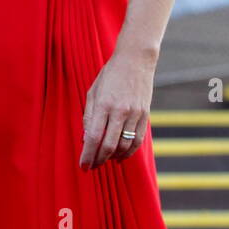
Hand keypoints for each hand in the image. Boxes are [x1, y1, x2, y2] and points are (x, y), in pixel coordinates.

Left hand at [79, 48, 156, 168]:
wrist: (135, 61)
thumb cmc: (110, 75)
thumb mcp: (93, 91)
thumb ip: (89, 115)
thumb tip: (87, 138)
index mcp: (103, 104)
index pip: (94, 137)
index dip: (88, 154)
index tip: (83, 166)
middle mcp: (120, 111)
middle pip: (109, 145)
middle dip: (98, 160)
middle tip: (91, 167)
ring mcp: (135, 114)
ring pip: (124, 145)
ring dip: (113, 157)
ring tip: (103, 161)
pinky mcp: (145, 116)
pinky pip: (137, 140)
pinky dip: (128, 151)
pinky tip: (119, 156)